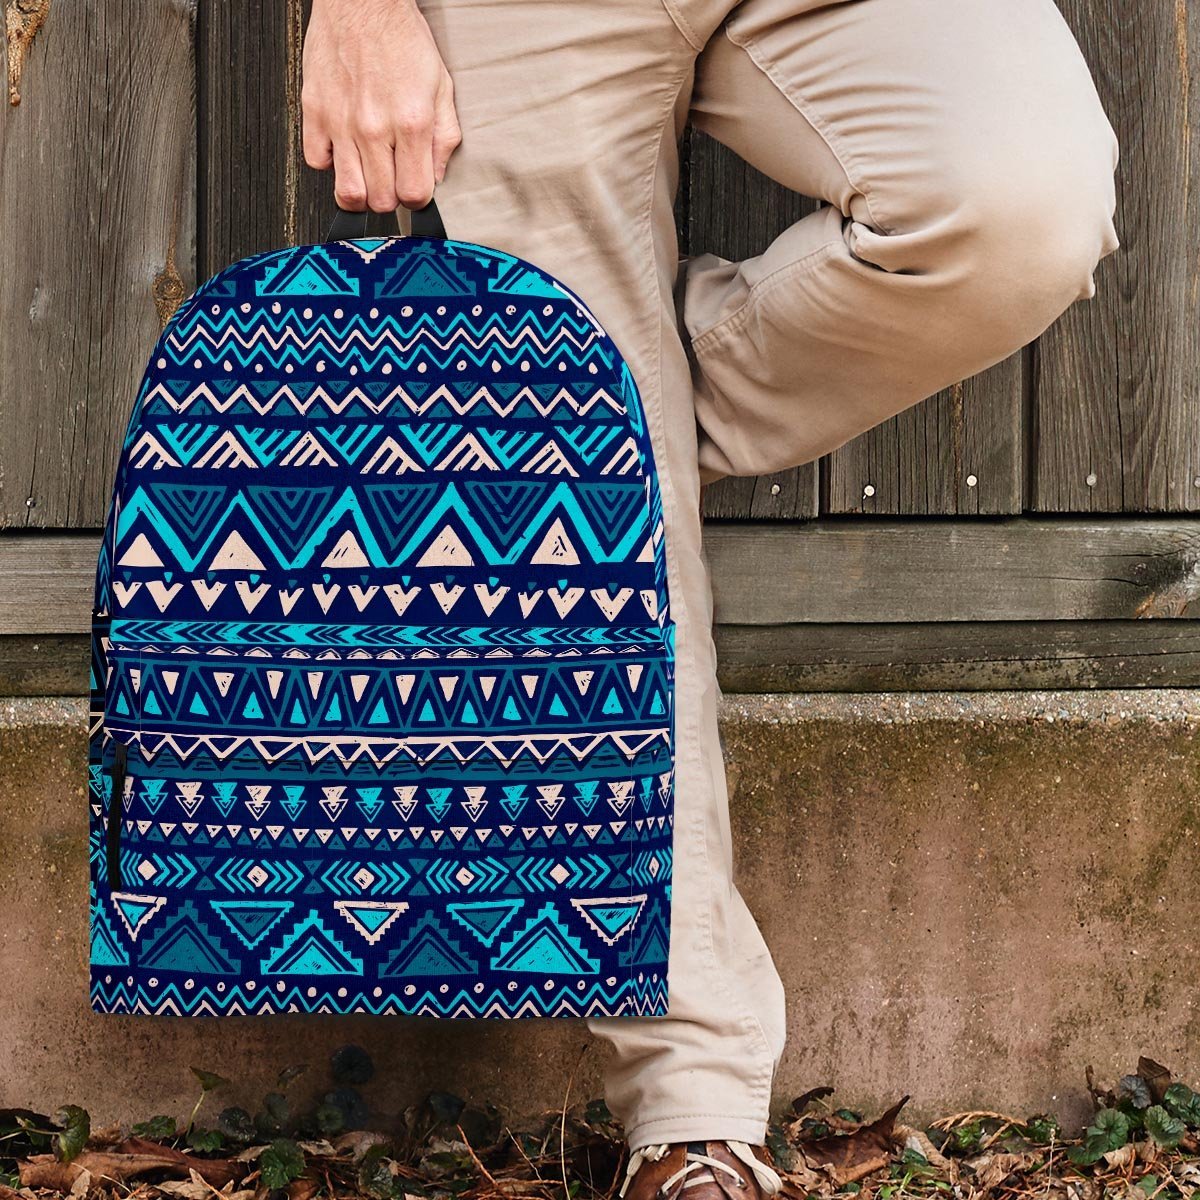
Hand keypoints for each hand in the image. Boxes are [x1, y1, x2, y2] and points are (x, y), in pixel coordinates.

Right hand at [302, 0, 460, 211]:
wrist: (362, 1)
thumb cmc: (401, 39)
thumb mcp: (441, 87)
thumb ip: (444, 137)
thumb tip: (437, 176)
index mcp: (411, 123)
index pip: (414, 194)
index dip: (417, 198)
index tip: (414, 188)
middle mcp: (374, 127)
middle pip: (381, 201)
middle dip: (390, 197)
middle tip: (391, 179)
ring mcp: (341, 122)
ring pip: (348, 192)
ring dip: (361, 192)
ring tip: (367, 176)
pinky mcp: (314, 111)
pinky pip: (316, 162)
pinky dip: (330, 163)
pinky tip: (343, 149)